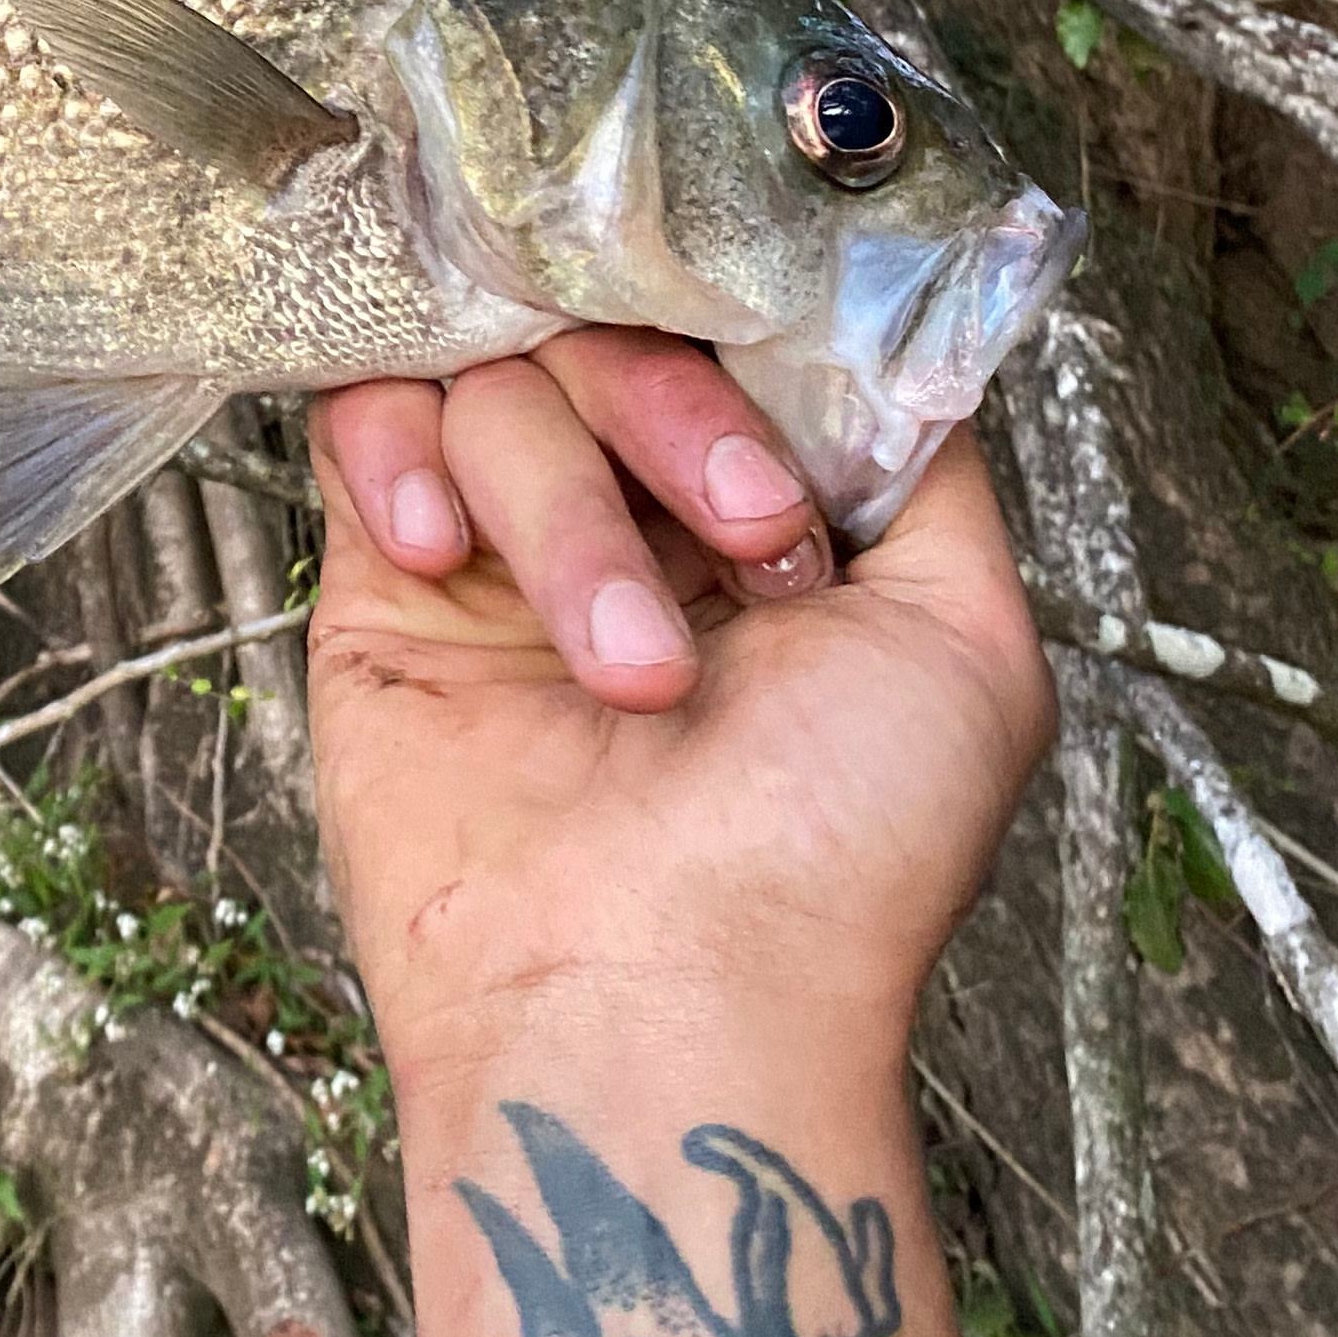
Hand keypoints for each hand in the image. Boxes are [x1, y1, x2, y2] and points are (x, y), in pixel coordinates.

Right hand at [306, 334, 1050, 1099]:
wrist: (659, 1008)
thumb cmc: (833, 863)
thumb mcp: (970, 646)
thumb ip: (929, 467)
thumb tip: (876, 332)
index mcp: (769, 522)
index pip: (732, 334)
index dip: (750, 354)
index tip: (781, 468)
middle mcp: (639, 519)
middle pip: (612, 328)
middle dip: (675, 422)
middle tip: (738, 545)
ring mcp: (506, 546)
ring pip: (497, 375)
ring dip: (563, 511)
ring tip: (617, 673)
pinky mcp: (383, 584)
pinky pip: (367, 420)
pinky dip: (402, 460)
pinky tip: (440, 559)